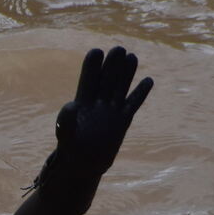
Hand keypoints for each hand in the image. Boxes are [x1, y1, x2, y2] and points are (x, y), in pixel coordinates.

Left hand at [54, 47, 153, 175]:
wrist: (84, 165)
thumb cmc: (71, 150)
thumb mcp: (65, 135)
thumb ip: (66, 121)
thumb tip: (71, 105)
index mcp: (82, 102)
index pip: (88, 80)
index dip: (92, 66)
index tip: (96, 51)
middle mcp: (98, 103)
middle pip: (106, 79)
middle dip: (111, 64)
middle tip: (118, 49)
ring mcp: (111, 110)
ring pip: (120, 87)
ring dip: (126, 73)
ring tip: (132, 57)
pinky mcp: (123, 120)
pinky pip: (133, 103)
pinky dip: (140, 93)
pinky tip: (148, 80)